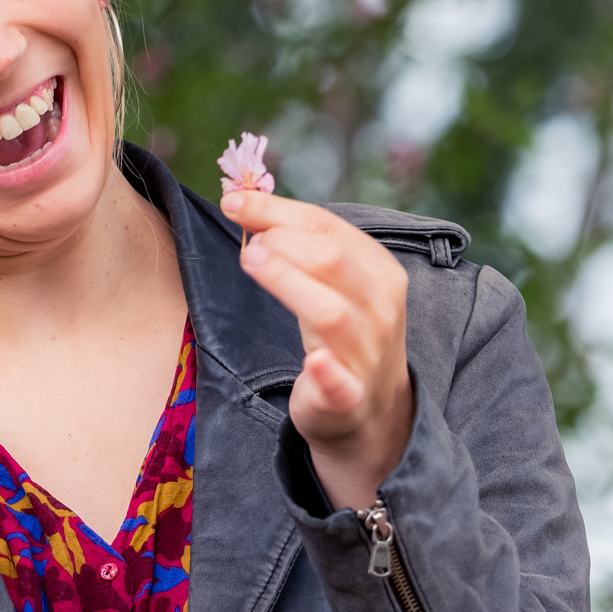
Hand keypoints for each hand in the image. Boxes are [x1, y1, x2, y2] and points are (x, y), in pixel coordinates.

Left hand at [221, 190, 412, 510]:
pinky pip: (343, 384)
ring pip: (331, 312)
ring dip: (289, 282)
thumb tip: (243, 201)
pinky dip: (328, 373)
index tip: (233, 200)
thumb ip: (298, 244)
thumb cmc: (342, 333)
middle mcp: (379, 307)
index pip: (327, 227)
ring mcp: (367, 353)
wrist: (371, 411)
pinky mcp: (349, 398)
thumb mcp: (333, 284)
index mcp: (378, 271)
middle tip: (244, 239)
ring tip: (252, 260)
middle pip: (332, 260)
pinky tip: (313, 361)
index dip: (277, 210)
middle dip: (283, 240)